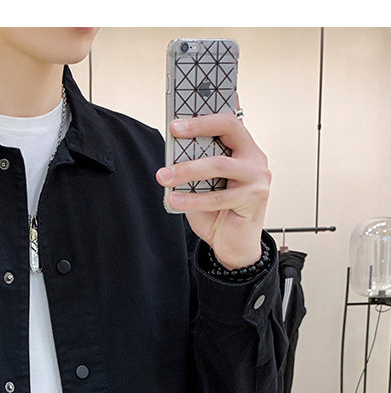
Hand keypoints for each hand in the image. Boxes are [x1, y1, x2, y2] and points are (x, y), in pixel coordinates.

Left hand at [155, 110, 271, 268]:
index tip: (178, 120)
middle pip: (230, 129)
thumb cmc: (218, 213)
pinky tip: (174, 199)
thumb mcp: (203, 185)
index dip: (204, 116)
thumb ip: (196, 166)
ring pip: (219, 164)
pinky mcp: (254, 198)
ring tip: (164, 176)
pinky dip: (192, 199)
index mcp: (243, 149)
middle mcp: (254, 158)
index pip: (228, 121)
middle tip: (173, 132)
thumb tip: (172, 152)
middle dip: (199, 127)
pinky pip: (218, 197)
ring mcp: (257, 178)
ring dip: (187, 169)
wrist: (233, 246)